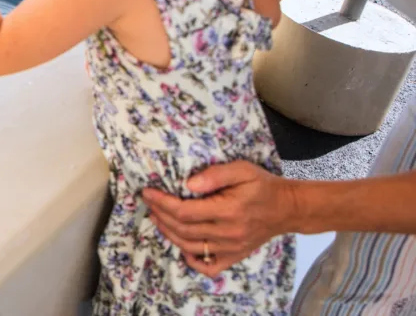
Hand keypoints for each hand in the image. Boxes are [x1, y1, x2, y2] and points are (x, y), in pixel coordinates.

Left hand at [141, 161, 296, 277]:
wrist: (288, 208)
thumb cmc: (263, 185)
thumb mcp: (242, 170)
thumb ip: (214, 175)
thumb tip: (188, 184)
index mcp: (228, 211)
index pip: (185, 212)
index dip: (162, 203)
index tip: (148, 192)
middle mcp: (228, 233)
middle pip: (183, 229)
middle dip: (161, 215)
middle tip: (149, 202)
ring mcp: (232, 248)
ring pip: (190, 247)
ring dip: (169, 234)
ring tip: (157, 218)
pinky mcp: (235, 255)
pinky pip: (210, 266)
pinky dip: (192, 260)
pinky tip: (181, 247)